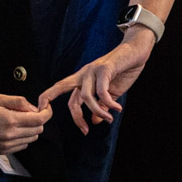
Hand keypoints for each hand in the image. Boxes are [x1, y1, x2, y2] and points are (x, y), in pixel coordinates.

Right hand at [0, 94, 51, 154]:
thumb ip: (17, 101)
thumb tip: (33, 107)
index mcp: (9, 120)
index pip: (39, 120)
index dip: (47, 112)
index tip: (45, 107)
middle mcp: (9, 136)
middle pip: (38, 130)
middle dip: (37, 119)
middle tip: (27, 111)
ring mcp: (5, 145)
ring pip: (31, 139)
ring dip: (30, 129)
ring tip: (16, 119)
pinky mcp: (1, 151)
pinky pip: (22, 146)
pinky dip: (22, 137)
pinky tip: (11, 129)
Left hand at [38, 30, 153, 133]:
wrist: (136, 50)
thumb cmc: (124, 70)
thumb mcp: (112, 92)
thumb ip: (102, 105)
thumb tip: (95, 121)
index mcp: (81, 78)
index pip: (59, 88)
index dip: (47, 97)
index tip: (44, 113)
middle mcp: (83, 73)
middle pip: (64, 91)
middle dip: (73, 114)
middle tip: (84, 131)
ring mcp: (92, 70)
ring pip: (86, 96)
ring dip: (98, 111)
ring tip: (110, 119)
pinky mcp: (104, 69)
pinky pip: (102, 91)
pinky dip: (108, 103)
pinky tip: (117, 108)